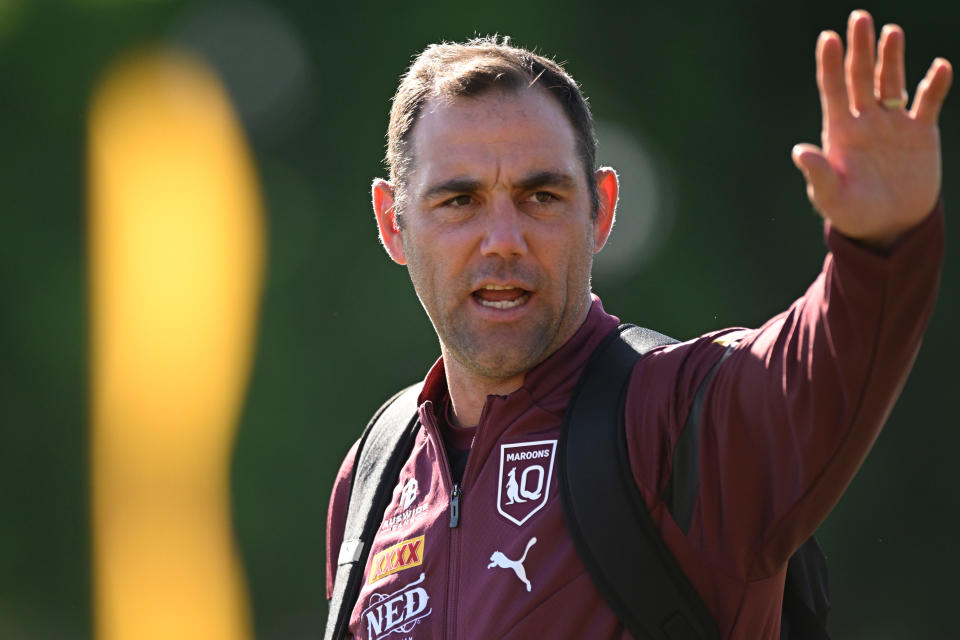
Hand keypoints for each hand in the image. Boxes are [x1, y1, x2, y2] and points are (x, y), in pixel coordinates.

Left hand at [792, 10, 951, 248]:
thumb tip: (799, 152)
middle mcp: (864, 121)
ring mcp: (893, 124)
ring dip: (891, 58)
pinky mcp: (921, 133)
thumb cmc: (852, 215)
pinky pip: (928, 102)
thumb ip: (818, 174)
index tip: (829, 37)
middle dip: (860, 48)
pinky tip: (938, 67)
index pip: (833, 90)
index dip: (831, 64)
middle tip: (860, 17)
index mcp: (839, 132)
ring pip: (891, 82)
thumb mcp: (831, 198)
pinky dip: (934, 85)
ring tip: (891, 32)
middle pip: (860, 77)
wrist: (889, 228)